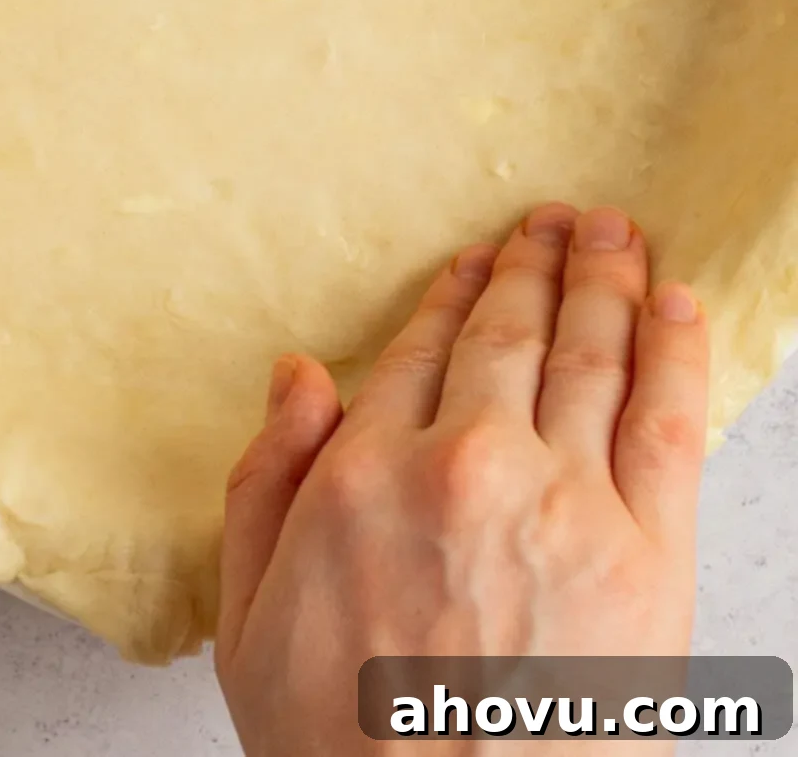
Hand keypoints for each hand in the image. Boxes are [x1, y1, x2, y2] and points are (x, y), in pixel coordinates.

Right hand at [216, 204, 708, 756]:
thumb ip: (264, 482)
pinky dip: (674, 351)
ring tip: (614, 234)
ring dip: (603, 280)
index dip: (454, 296)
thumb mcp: (249, 621)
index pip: (422, 353)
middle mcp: (467, 464)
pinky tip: (674, 305)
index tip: (475, 259)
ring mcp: (565, 502)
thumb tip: (294, 374)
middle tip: (557, 221)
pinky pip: (667, 421)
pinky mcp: (647, 555)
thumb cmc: (343, 750)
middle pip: (510, 336)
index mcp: (368, 473)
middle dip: (535, 265)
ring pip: (589, 356)